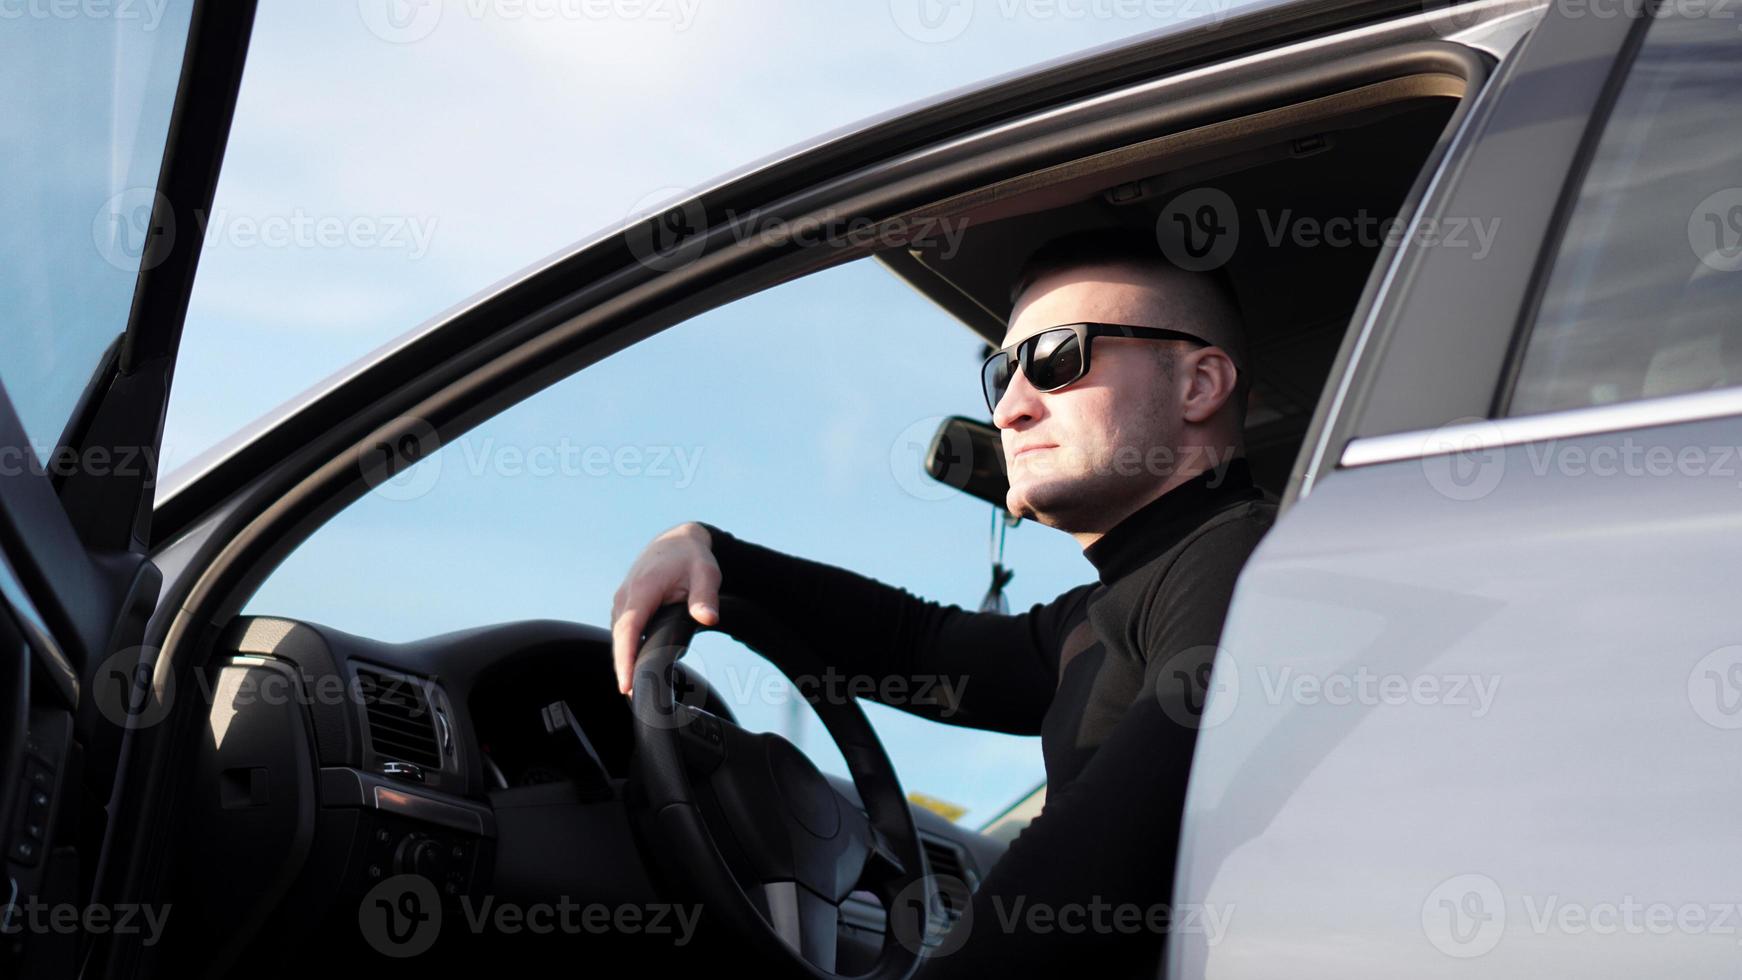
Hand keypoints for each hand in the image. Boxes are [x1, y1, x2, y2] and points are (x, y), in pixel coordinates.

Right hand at [610, 522, 720, 695]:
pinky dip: (627, 651)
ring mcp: (622, 602)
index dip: (625, 659)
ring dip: (624, 662)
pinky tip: (637, 670)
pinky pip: (622, 633)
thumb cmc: (691, 557)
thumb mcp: (706, 572)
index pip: (629, 630)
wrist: (676, 541)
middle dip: (624, 670)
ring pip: (619, 638)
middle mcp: (626, 597)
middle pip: (619, 640)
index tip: (626, 685)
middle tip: (636, 701)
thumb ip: (706, 596)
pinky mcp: (625, 608)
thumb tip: (708, 618)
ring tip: (637, 693)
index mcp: (642, 590)